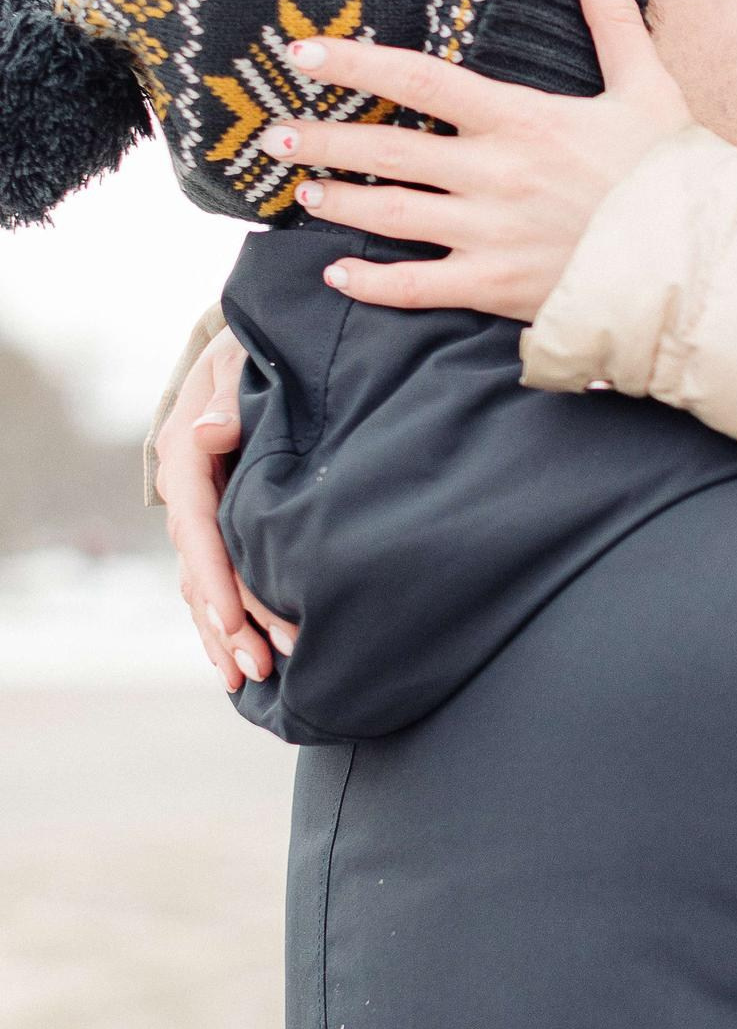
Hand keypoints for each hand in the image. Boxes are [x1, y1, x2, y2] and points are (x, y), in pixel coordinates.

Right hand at [156, 333, 297, 688]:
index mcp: (185, 458)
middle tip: (259, 669)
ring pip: (201, 585)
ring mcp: (198, 512)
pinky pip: (212, 581)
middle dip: (227, 624)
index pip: (198, 529)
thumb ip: (227, 399)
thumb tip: (207, 432)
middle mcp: (185, 493)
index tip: (238, 623)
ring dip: (224, 634)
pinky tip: (238, 662)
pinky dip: (223, 622)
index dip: (216, 580)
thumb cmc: (253, 353)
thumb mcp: (239, 364)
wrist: (251, 348)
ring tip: (251, 680)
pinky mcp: (217, 524)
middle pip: (199, 570)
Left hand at [256, 0, 689, 316]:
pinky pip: (416, 287)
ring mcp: (489, 233)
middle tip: (275, 131)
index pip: (419, 79)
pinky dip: (371, 283)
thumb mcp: (647, 85)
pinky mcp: (496, 286)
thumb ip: (610, 17)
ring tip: (302, 188)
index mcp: (521, 118)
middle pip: (386, 149)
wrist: (699, 259)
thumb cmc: (673, 172)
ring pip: (389, 215)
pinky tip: (336, 273)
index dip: (354, 62)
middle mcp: (493, 174)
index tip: (302, 53)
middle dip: (325, 138)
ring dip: (339, 201)